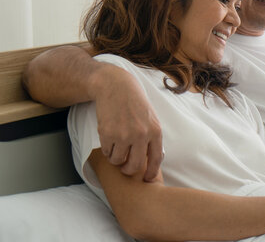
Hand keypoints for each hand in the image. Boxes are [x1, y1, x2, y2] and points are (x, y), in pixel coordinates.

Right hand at [91, 63, 162, 181]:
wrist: (117, 88)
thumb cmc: (135, 104)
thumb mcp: (151, 119)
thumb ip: (152, 137)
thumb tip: (153, 160)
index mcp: (155, 131)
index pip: (156, 159)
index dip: (151, 173)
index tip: (146, 179)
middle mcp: (141, 134)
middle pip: (135, 165)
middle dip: (129, 170)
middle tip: (125, 168)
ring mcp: (123, 134)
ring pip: (118, 161)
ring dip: (116, 159)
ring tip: (116, 148)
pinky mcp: (108, 133)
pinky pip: (107, 152)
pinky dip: (107, 150)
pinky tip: (109, 139)